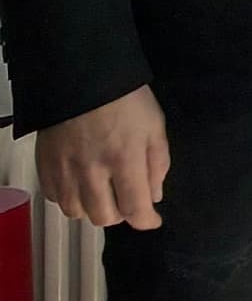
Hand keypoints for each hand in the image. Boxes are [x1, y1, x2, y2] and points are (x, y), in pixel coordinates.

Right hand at [37, 85, 169, 230]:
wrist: (82, 79)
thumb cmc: (126, 100)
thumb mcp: (155, 126)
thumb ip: (158, 164)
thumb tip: (154, 197)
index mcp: (125, 159)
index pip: (134, 207)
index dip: (146, 220)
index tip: (152, 219)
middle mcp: (92, 171)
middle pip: (103, 217)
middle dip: (120, 214)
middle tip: (126, 199)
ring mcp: (65, 170)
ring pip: (77, 212)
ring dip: (93, 208)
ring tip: (103, 192)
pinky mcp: (45, 166)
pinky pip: (55, 198)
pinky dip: (70, 198)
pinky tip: (80, 184)